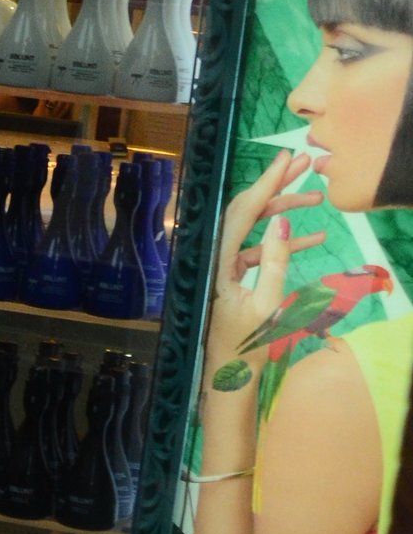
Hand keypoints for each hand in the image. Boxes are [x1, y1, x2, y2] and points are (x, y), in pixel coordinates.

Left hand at [206, 150, 326, 376]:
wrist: (227, 374)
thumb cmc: (244, 345)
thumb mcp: (266, 305)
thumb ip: (273, 263)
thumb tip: (280, 222)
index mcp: (218, 260)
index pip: (242, 212)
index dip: (265, 183)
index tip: (285, 159)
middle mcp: (217, 256)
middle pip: (246, 211)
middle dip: (276, 187)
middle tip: (304, 165)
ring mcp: (225, 264)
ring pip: (255, 227)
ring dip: (284, 212)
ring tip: (317, 200)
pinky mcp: (235, 275)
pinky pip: (259, 250)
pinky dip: (283, 243)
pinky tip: (314, 237)